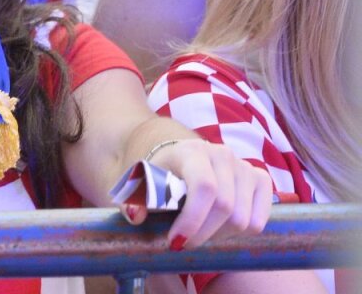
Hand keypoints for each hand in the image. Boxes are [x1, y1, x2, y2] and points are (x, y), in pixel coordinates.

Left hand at [132, 139, 271, 249]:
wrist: (178, 158)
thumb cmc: (159, 175)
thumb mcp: (141, 184)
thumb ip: (133, 200)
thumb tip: (136, 215)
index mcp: (191, 151)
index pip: (204, 187)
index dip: (193, 220)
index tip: (176, 241)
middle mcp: (222, 154)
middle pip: (225, 208)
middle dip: (203, 234)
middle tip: (186, 242)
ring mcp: (244, 166)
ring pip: (243, 219)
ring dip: (220, 236)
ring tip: (201, 231)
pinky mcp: (261, 180)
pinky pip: (259, 221)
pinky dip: (241, 233)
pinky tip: (220, 226)